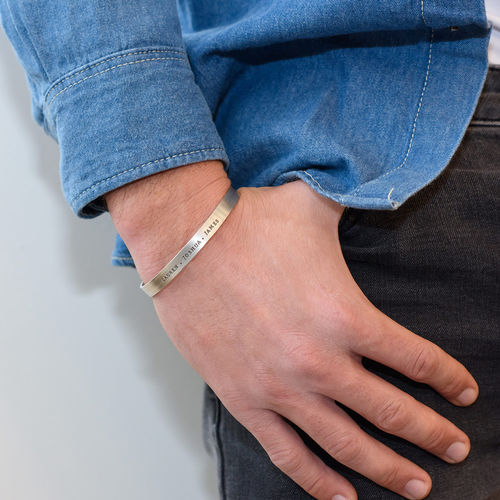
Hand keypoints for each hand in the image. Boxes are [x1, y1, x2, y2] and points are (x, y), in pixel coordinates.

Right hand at [111, 173, 477, 499]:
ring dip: (389, 470)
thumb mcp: (312, 207)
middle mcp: (319, 361)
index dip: (447, 379)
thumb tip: (373, 184)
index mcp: (344, 315)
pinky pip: (288, 453)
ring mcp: (280, 387)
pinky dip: (318, 481)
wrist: (184, 241)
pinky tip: (342, 496)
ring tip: (418, 485)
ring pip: (347, 446)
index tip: (463, 392)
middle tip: (456, 447)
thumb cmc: (247, 224)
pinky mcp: (244, 399)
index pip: (416, 359)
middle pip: (392, 412)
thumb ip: (352, 202)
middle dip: (431, 434)